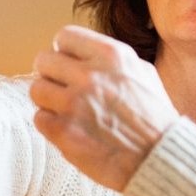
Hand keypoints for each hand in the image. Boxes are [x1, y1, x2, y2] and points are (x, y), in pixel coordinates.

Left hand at [30, 25, 179, 190]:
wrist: (158, 159)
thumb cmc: (154, 118)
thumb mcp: (143, 73)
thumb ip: (111, 60)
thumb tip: (81, 53)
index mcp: (111, 55)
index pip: (64, 37)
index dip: (64, 51)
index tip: (67, 64)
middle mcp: (90, 75)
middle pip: (44, 60)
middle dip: (51, 74)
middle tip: (62, 89)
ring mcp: (74, 103)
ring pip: (37, 89)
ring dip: (48, 100)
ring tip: (66, 111)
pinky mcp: (63, 131)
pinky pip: (40, 118)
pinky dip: (51, 125)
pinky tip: (70, 130)